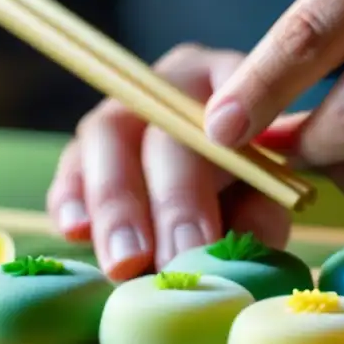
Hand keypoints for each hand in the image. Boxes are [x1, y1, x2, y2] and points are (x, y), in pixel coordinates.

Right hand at [47, 44, 292, 279]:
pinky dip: (71, 199)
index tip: (211, 203)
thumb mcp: (273, 193)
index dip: (223, 142)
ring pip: (105, 140)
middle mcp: (170, 83)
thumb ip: (263, 210)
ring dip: (115, 207)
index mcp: (227, 79)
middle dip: (168, 200)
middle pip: (162, 129)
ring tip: (125, 265)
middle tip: (174, 260)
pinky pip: (71, 166)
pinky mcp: (86, 147)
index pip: (222, 101)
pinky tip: (77, 232)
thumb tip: (243, 244)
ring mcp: (123, 110)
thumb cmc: (256, 182)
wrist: (226, 181)